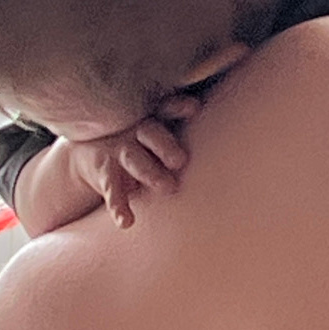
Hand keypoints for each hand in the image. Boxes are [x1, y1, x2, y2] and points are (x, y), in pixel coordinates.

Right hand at [68, 98, 197, 227]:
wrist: (87, 150)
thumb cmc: (136, 139)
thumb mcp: (154, 129)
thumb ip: (181, 130)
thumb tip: (241, 129)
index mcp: (150, 117)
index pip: (165, 108)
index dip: (178, 107)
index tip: (194, 108)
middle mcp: (133, 131)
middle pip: (151, 133)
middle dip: (166, 144)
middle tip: (181, 159)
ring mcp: (116, 150)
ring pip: (133, 159)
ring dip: (149, 172)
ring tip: (168, 188)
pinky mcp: (103, 172)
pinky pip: (111, 190)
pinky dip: (119, 207)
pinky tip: (127, 222)